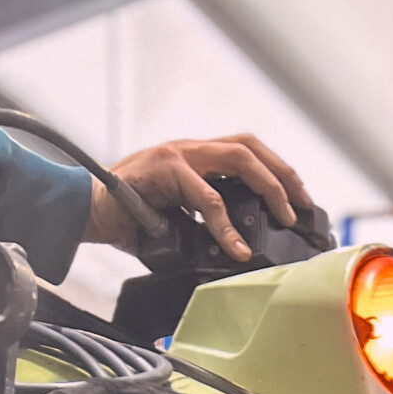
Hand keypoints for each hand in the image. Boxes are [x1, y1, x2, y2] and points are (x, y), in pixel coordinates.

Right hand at [89, 134, 306, 260]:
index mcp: (196, 158)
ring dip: (268, 187)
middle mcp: (190, 150)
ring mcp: (178, 155)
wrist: (91, 211)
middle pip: (249, 146)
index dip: (277, 170)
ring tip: (284, 217)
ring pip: (237, 159)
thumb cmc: (133, 217)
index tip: (299, 198)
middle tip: (301, 206)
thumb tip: (242, 245)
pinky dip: (226, 224)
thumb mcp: (181, 215)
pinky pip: (206, 197)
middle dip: (283, 174)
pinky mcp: (164, 170)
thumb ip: (208, 219)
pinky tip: (237, 247)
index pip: (246, 150)